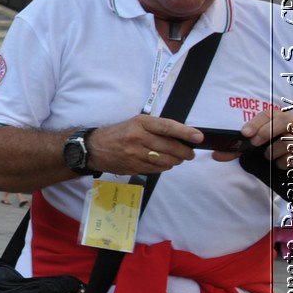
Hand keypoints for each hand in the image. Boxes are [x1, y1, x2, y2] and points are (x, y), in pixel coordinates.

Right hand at [86, 114, 202, 175]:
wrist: (94, 148)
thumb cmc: (119, 133)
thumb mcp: (135, 123)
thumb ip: (156, 128)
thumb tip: (182, 137)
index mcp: (140, 123)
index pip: (167, 127)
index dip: (185, 132)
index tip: (199, 137)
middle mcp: (137, 138)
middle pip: (170, 147)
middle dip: (184, 152)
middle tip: (189, 153)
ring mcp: (135, 154)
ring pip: (165, 160)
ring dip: (176, 161)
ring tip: (177, 159)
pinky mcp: (133, 167)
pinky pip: (156, 169)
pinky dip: (164, 167)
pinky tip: (164, 163)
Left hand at [217, 105, 292, 171]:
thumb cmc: (277, 150)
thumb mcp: (259, 147)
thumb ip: (239, 150)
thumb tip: (216, 155)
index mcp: (282, 119)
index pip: (269, 114)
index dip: (256, 122)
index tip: (245, 133)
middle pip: (284, 121)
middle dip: (266, 132)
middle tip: (254, 143)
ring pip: (290, 141)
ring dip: (275, 152)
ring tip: (270, 156)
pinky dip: (285, 162)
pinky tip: (282, 164)